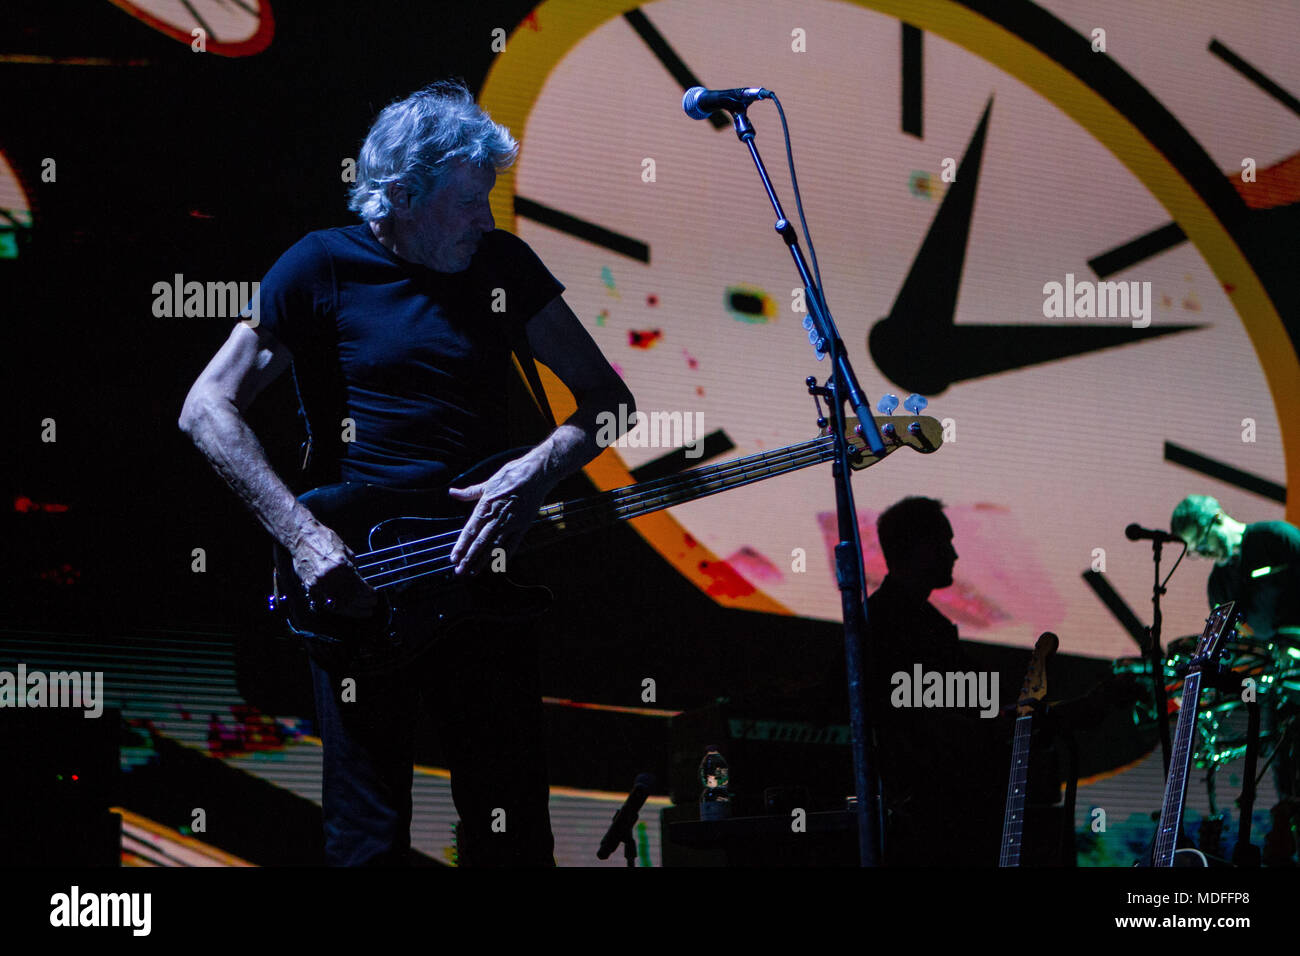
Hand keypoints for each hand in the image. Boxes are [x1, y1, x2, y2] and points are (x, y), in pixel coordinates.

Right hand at [289, 520, 376, 618]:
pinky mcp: (309, 587)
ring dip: (353, 610)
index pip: (359, 587)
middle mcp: (330, 577)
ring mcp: (318, 584)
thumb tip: (362, 581)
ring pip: (338, 604)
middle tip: (371, 605)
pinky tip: (346, 609)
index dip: (369, 594)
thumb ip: (354, 568)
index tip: (374, 595)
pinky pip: (325, 602)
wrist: (301, 537)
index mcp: (342, 566)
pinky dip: (337, 608)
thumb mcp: (346, 551)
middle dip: (363, 604)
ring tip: (362, 611)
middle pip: (350, 598)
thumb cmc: (324, 540)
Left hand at [447, 455, 551, 575]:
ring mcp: (511, 523)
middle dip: (468, 558)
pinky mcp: (523, 525)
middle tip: (459, 571)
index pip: (470, 530)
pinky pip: (512, 544)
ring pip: (494, 546)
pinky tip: (497, 565)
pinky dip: (504, 556)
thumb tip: (453, 492)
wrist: (536, 474)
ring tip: (473, 571)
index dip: (461, 545)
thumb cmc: (511, 475)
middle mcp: (496, 517)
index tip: (453, 557)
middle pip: (480, 542)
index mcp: (485, 506)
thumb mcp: (488, 483)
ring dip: (482, 560)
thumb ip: (470, 492)